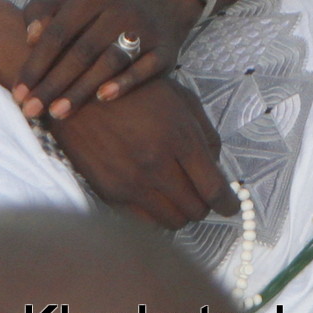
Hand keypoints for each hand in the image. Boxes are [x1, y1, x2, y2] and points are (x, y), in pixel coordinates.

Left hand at [17, 0, 197, 119]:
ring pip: (109, 62)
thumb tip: (29, 38)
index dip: (36, 64)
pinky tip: (103, 98)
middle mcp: (119, 9)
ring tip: (57, 112)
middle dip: (52, 84)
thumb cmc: (103, 6)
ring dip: (81, 89)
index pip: (58, 33)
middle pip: (81, 51)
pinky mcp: (165, 49)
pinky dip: (124, 83)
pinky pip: (144, 69)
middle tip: (31, 111)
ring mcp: (144, 28)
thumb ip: (42, 10)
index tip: (18, 93)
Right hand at [53, 79, 238, 229]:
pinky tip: (155, 197)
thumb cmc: (136, 91)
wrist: (80, 93)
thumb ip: (205, 133)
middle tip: (201, 194)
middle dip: (205, 205)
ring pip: (171, 221)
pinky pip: (144, 221)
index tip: (231, 205)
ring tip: (177, 195)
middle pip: (196, 210)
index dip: (229, 203)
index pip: (214, 189)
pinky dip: (156, 215)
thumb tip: (217, 167)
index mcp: (179, 138)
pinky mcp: (110, 193)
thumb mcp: (180, 98)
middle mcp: (157, 165)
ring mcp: (131, 183)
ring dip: (181, 212)